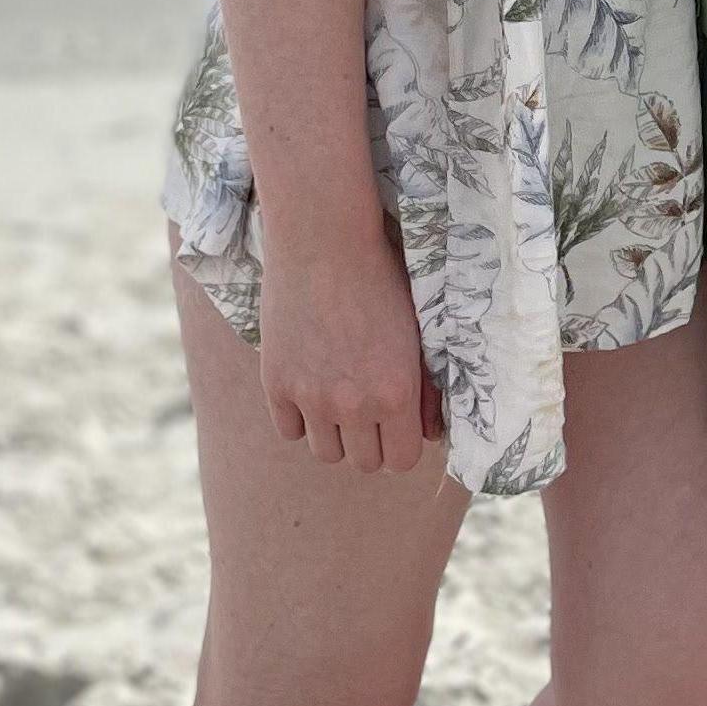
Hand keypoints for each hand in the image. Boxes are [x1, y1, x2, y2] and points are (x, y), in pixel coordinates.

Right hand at [257, 220, 444, 474]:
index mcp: (395, 393)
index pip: (401, 461)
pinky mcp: (276, 386)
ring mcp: (310, 397)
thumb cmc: (381, 280)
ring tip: (341, 396)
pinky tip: (312, 386)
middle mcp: (353, 404)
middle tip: (370, 410)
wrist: (324, 242)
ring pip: (326, 453)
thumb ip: (425, 387)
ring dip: (336, 433)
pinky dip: (301, 418)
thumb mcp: (416, 332)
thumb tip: (430, 431)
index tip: (399, 426)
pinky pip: (291, 431)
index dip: (402, 445)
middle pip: (364, 463)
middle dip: (372, 441)